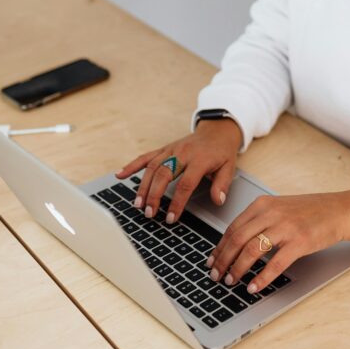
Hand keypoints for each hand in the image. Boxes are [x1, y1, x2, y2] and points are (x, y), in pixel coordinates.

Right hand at [115, 118, 242, 221]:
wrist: (217, 130)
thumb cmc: (221, 151)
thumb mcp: (229, 168)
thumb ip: (222, 185)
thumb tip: (218, 201)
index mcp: (199, 159)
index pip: (186, 184)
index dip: (178, 202)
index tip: (171, 218)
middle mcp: (182, 153)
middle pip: (164, 174)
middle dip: (154, 195)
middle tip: (149, 213)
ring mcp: (171, 150)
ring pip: (152, 167)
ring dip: (143, 186)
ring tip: (137, 204)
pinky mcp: (164, 149)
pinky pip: (146, 157)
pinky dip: (132, 166)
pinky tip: (120, 175)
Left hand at [205, 191, 349, 292]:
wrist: (339, 210)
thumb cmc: (310, 212)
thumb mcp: (279, 208)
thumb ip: (259, 221)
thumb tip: (236, 244)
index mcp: (263, 204)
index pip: (232, 228)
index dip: (219, 247)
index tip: (212, 261)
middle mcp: (271, 213)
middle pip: (237, 239)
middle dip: (223, 260)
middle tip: (216, 275)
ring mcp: (285, 227)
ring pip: (251, 250)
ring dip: (237, 269)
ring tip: (232, 281)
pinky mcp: (299, 242)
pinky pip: (275, 263)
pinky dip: (261, 278)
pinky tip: (254, 286)